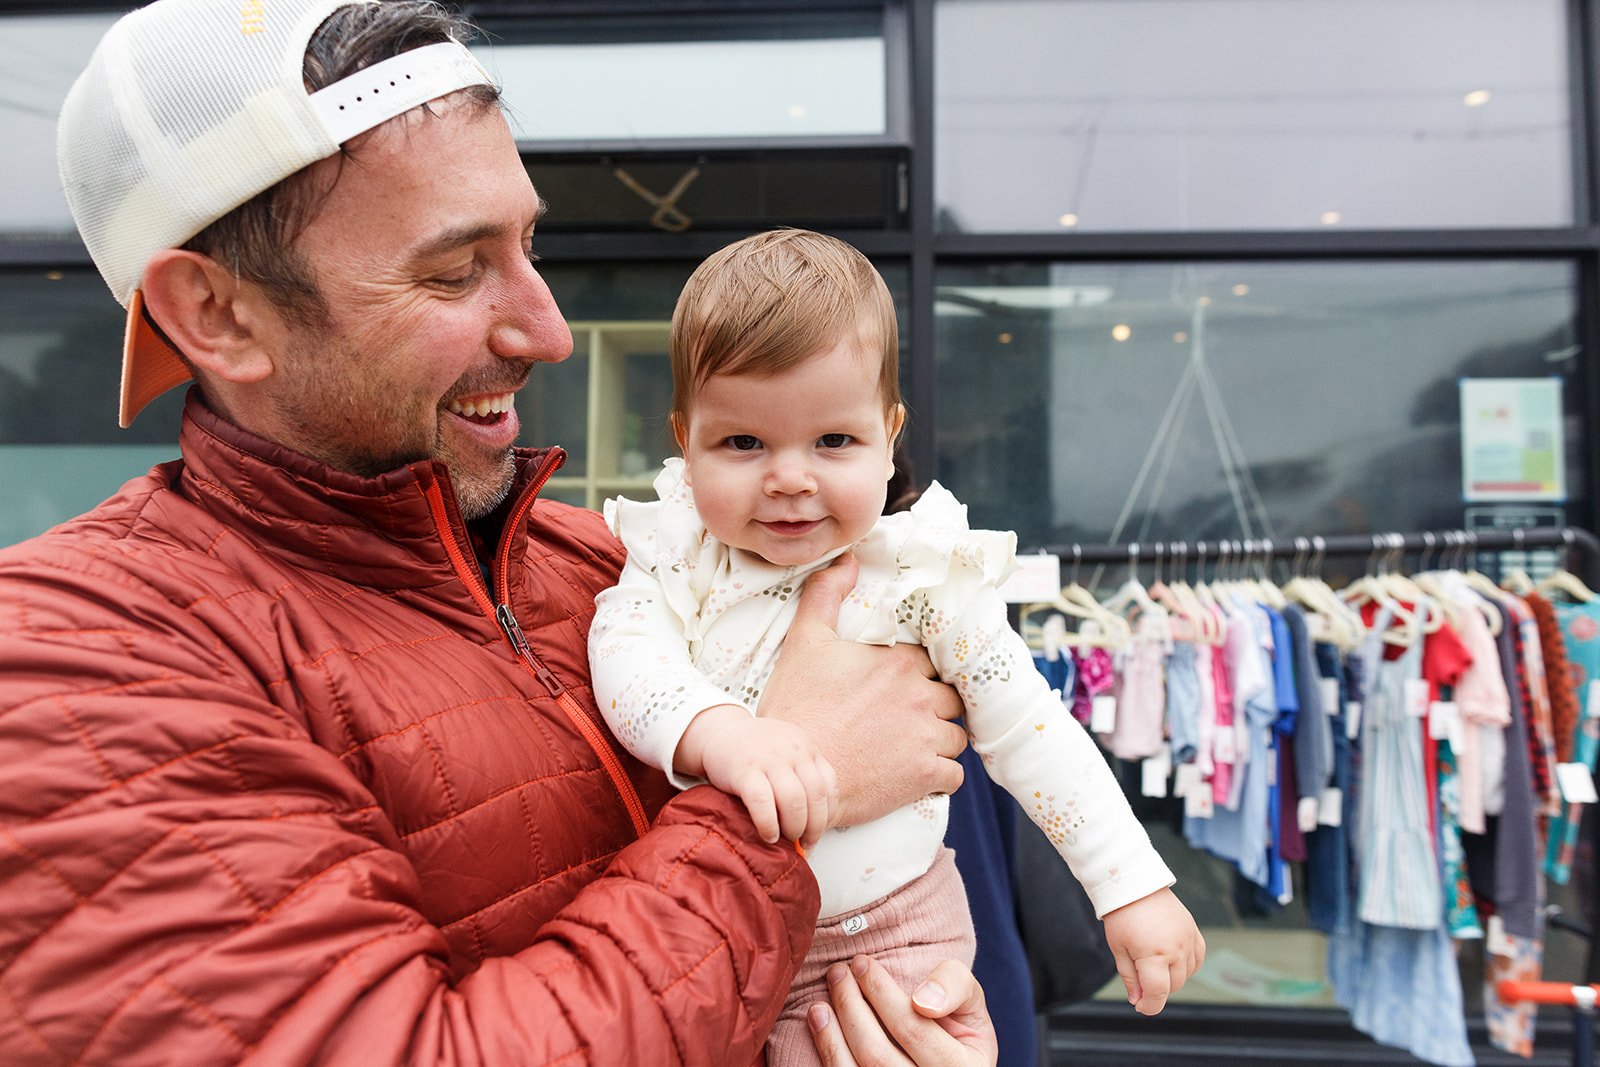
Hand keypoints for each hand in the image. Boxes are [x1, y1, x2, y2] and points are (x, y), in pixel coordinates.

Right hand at [675, 705, 837, 846]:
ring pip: (793, 799)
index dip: (827, 814)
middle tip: (805, 841)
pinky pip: (762, 802)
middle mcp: (792, 751)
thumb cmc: (754, 750)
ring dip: (794, 827)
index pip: (828, 785)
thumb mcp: (787, 752)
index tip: (818, 832)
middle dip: (814, 826)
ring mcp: (768, 759)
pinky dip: (768, 824)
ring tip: (787, 838)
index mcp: (806, 748)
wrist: (718, 732)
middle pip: (815, 795)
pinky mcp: (743, 771)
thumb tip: (814, 821)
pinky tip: (768, 834)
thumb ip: (802, 775)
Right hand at [761, 554, 967, 826]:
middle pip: (950, 698)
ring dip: (940, 741)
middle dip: (934, 707)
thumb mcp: (804, 642)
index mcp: (899, 661)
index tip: (901, 687)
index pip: (932, 662)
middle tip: (907, 718)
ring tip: (912, 747)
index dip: (918, 674)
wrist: (794, 774)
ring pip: (956, 736)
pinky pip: (954, 776)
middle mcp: (921, 696)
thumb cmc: (796, 708)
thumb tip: (847, 561)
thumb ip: (825, 595)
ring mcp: (927, 738)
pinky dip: (940, 777)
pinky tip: (916, 774)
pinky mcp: (926, 776)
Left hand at [807, 955, 996, 1065]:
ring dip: (831, 1035)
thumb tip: (921, 999)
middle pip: (878, 1055)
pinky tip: (820, 1026)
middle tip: (838, 972)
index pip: (914, 1029)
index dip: (882, 993)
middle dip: (851, 1007)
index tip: (861, 963)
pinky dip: (829, 1053)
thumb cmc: (954, 1025)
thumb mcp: (970, 1002)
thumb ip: (955, 985)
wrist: (948, 1062)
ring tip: (821, 1001)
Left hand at [1101, 887, 1205, 1014]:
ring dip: (1171, 977)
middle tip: (1140, 978)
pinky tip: (1172, 959)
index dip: (1149, 1006)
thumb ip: (1130, 977)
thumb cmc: (1122, 915)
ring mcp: (1188, 940)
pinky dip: (1187, 965)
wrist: (1135, 884)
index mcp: (1154, 955)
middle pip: (1173, 986)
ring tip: (1152, 961)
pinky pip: (1197, 959)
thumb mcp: (1118, 949)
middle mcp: (1176, 949)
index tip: (1141, 1006)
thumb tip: (1138, 999)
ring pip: (1186, 974)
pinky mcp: (1194, 931)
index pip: (1158, 993)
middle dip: (1157, 989)